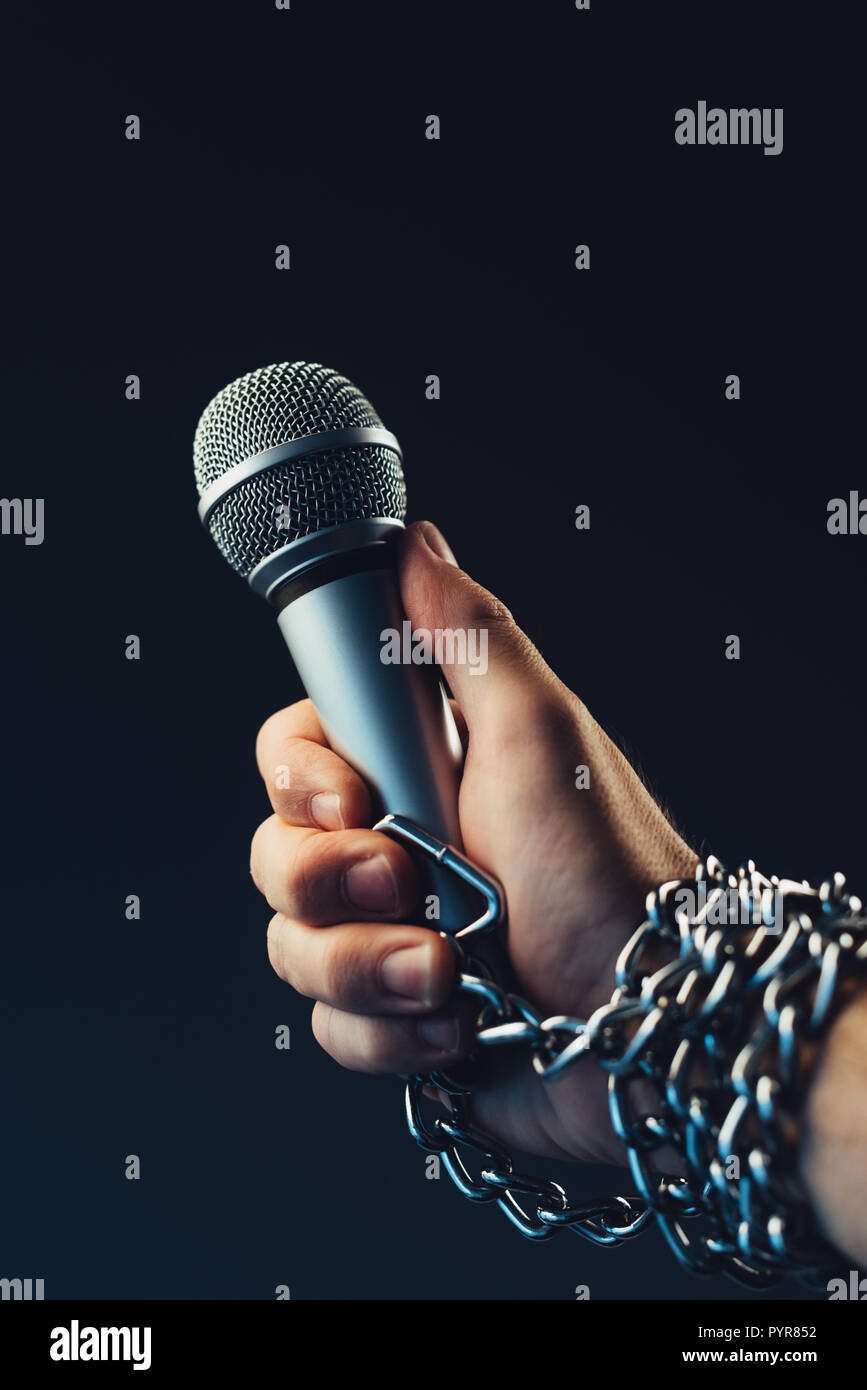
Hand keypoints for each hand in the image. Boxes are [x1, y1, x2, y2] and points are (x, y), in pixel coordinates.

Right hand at [251, 521, 696, 1166]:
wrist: (654, 1027)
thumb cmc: (611, 876)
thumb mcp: (539, 734)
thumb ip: (468, 633)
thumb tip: (418, 541)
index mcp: (423, 770)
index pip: (297, 751)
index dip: (300, 778)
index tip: (348, 799)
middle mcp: (400, 848)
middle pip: (278, 849)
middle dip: (331, 880)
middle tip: (407, 881)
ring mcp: (396, 936)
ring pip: (294, 946)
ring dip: (368, 964)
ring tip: (448, 971)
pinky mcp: (400, 1018)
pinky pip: (333, 1024)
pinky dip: (391, 1031)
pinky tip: (456, 1027)